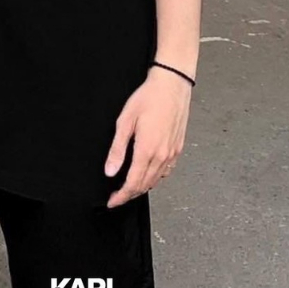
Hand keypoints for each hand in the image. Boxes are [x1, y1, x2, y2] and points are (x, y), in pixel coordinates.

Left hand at [104, 66, 191, 207]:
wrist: (172, 85)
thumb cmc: (149, 98)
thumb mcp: (125, 121)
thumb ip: (117, 149)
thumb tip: (110, 171)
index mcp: (147, 150)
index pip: (132, 183)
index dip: (121, 196)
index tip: (112, 202)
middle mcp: (162, 155)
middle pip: (144, 185)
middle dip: (129, 194)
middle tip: (117, 197)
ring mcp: (172, 153)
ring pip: (156, 180)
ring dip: (142, 188)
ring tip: (130, 188)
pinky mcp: (178, 148)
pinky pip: (167, 171)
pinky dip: (156, 178)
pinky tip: (148, 174)